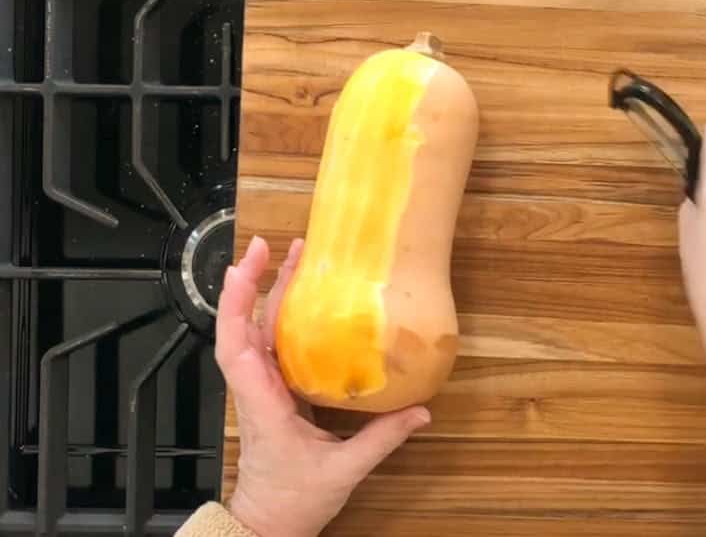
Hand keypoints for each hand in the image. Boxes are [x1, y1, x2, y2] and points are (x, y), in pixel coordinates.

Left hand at [217, 237, 430, 536]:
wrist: (268, 526)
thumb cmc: (294, 502)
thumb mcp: (343, 472)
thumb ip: (381, 440)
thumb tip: (420, 412)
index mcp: (263, 405)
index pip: (237, 347)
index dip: (236, 305)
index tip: (246, 268)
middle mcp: (255, 391)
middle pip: (242, 329)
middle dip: (253, 284)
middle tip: (276, 245)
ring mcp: (261, 392)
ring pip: (253, 334)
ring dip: (265, 295)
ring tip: (291, 258)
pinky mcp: (272, 395)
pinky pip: (269, 348)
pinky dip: (277, 318)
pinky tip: (301, 300)